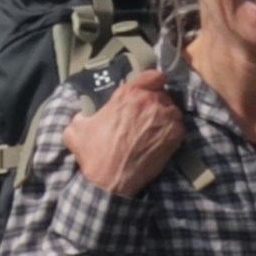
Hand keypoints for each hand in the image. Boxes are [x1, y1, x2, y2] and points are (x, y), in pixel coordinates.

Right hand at [65, 70, 189, 197]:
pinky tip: (160, 139)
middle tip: (146, 114)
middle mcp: (151, 101)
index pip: (152, 75)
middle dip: (155, 101)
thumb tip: (86, 112)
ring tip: (154, 128)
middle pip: (162, 94)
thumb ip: (84, 112)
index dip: (151, 81)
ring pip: (172, 109)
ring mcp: (166, 118)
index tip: (149, 87)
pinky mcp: (176, 136)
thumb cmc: (94, 152)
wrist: (111, 180)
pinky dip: (172, 130)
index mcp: (128, 94)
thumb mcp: (76, 127)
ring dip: (165, 115)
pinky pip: (178, 126)